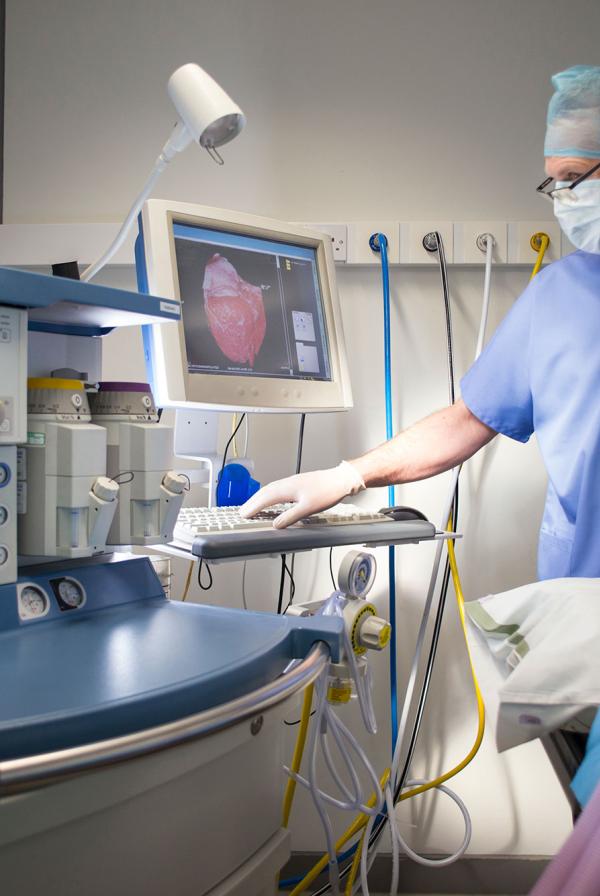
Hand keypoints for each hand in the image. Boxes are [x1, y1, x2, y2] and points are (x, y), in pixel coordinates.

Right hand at [239, 461, 365, 527]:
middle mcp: (287, 483)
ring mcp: (292, 482)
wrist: (341, 479)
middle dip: (252, 502)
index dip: (253, 507)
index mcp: (287, 489)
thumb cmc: (327, 492)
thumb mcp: (308, 509)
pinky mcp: (298, 483)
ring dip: (260, 498)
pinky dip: (269, 495)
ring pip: (270, 489)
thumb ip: (290, 517)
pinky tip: (272, 499)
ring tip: (252, 506)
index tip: (243, 514)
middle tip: (242, 512)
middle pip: (264, 493)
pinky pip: (277, 489)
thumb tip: (276, 525)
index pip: (265, 499)